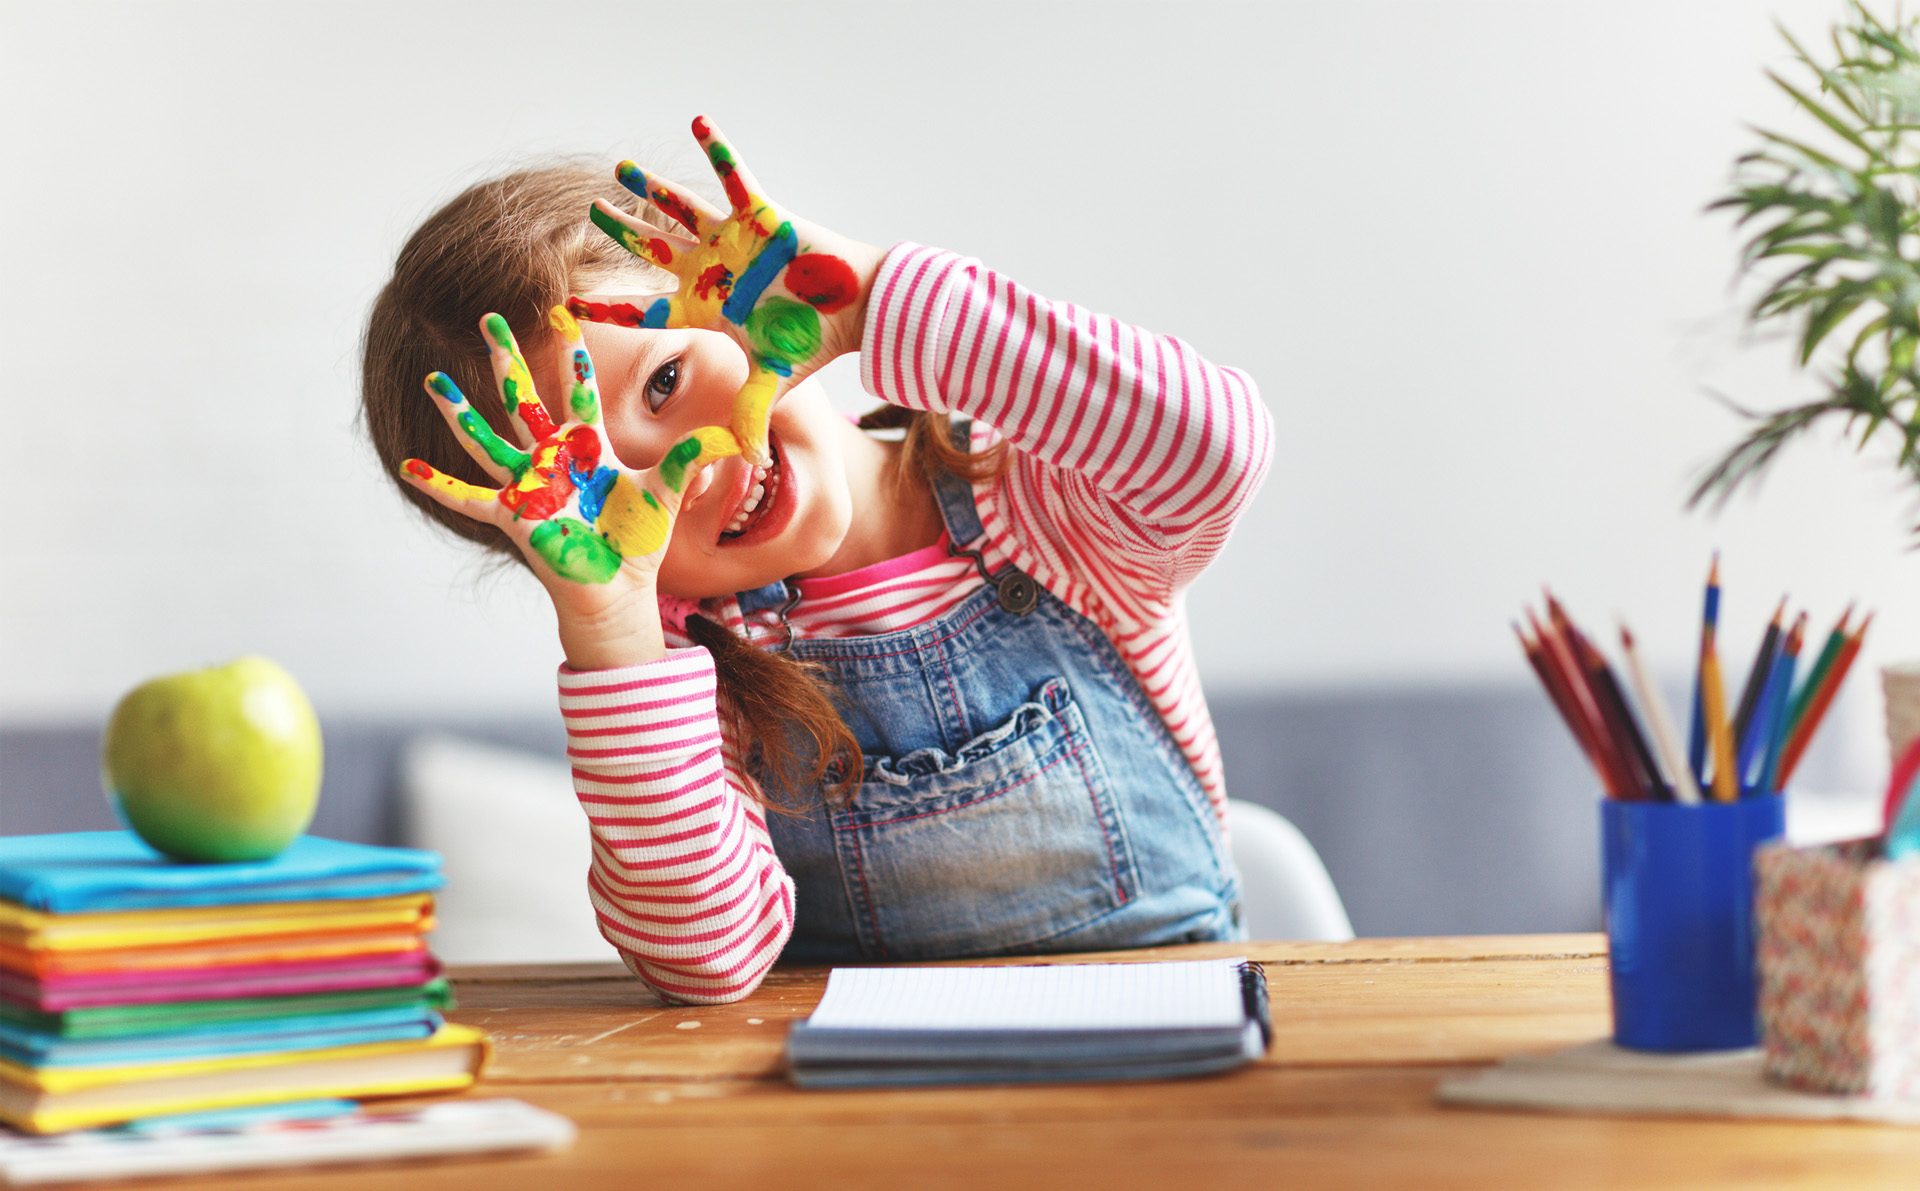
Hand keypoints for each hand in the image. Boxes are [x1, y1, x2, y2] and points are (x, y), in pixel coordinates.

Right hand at [401, 307, 737, 664]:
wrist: (619, 590)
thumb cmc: (637, 542)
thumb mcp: (669, 491)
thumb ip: (695, 459)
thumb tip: (738, 438)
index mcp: (589, 448)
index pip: (580, 390)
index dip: (573, 354)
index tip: (563, 313)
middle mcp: (553, 460)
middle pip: (525, 398)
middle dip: (508, 359)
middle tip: (489, 318)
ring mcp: (529, 487)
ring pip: (488, 438)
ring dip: (460, 411)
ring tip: (433, 380)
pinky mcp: (514, 516)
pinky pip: (469, 498)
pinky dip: (438, 484)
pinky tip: (408, 467)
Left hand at [573, 116, 883, 465]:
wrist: (855, 309)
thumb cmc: (813, 342)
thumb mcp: (773, 381)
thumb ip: (751, 415)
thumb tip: (747, 465)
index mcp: (704, 307)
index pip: (643, 309)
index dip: (606, 309)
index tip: (565, 307)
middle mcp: (710, 268)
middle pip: (650, 249)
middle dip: (620, 232)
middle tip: (590, 214)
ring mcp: (732, 239)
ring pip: (679, 207)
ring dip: (651, 187)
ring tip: (621, 169)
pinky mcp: (760, 213)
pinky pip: (734, 174)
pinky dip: (717, 148)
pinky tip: (697, 119)